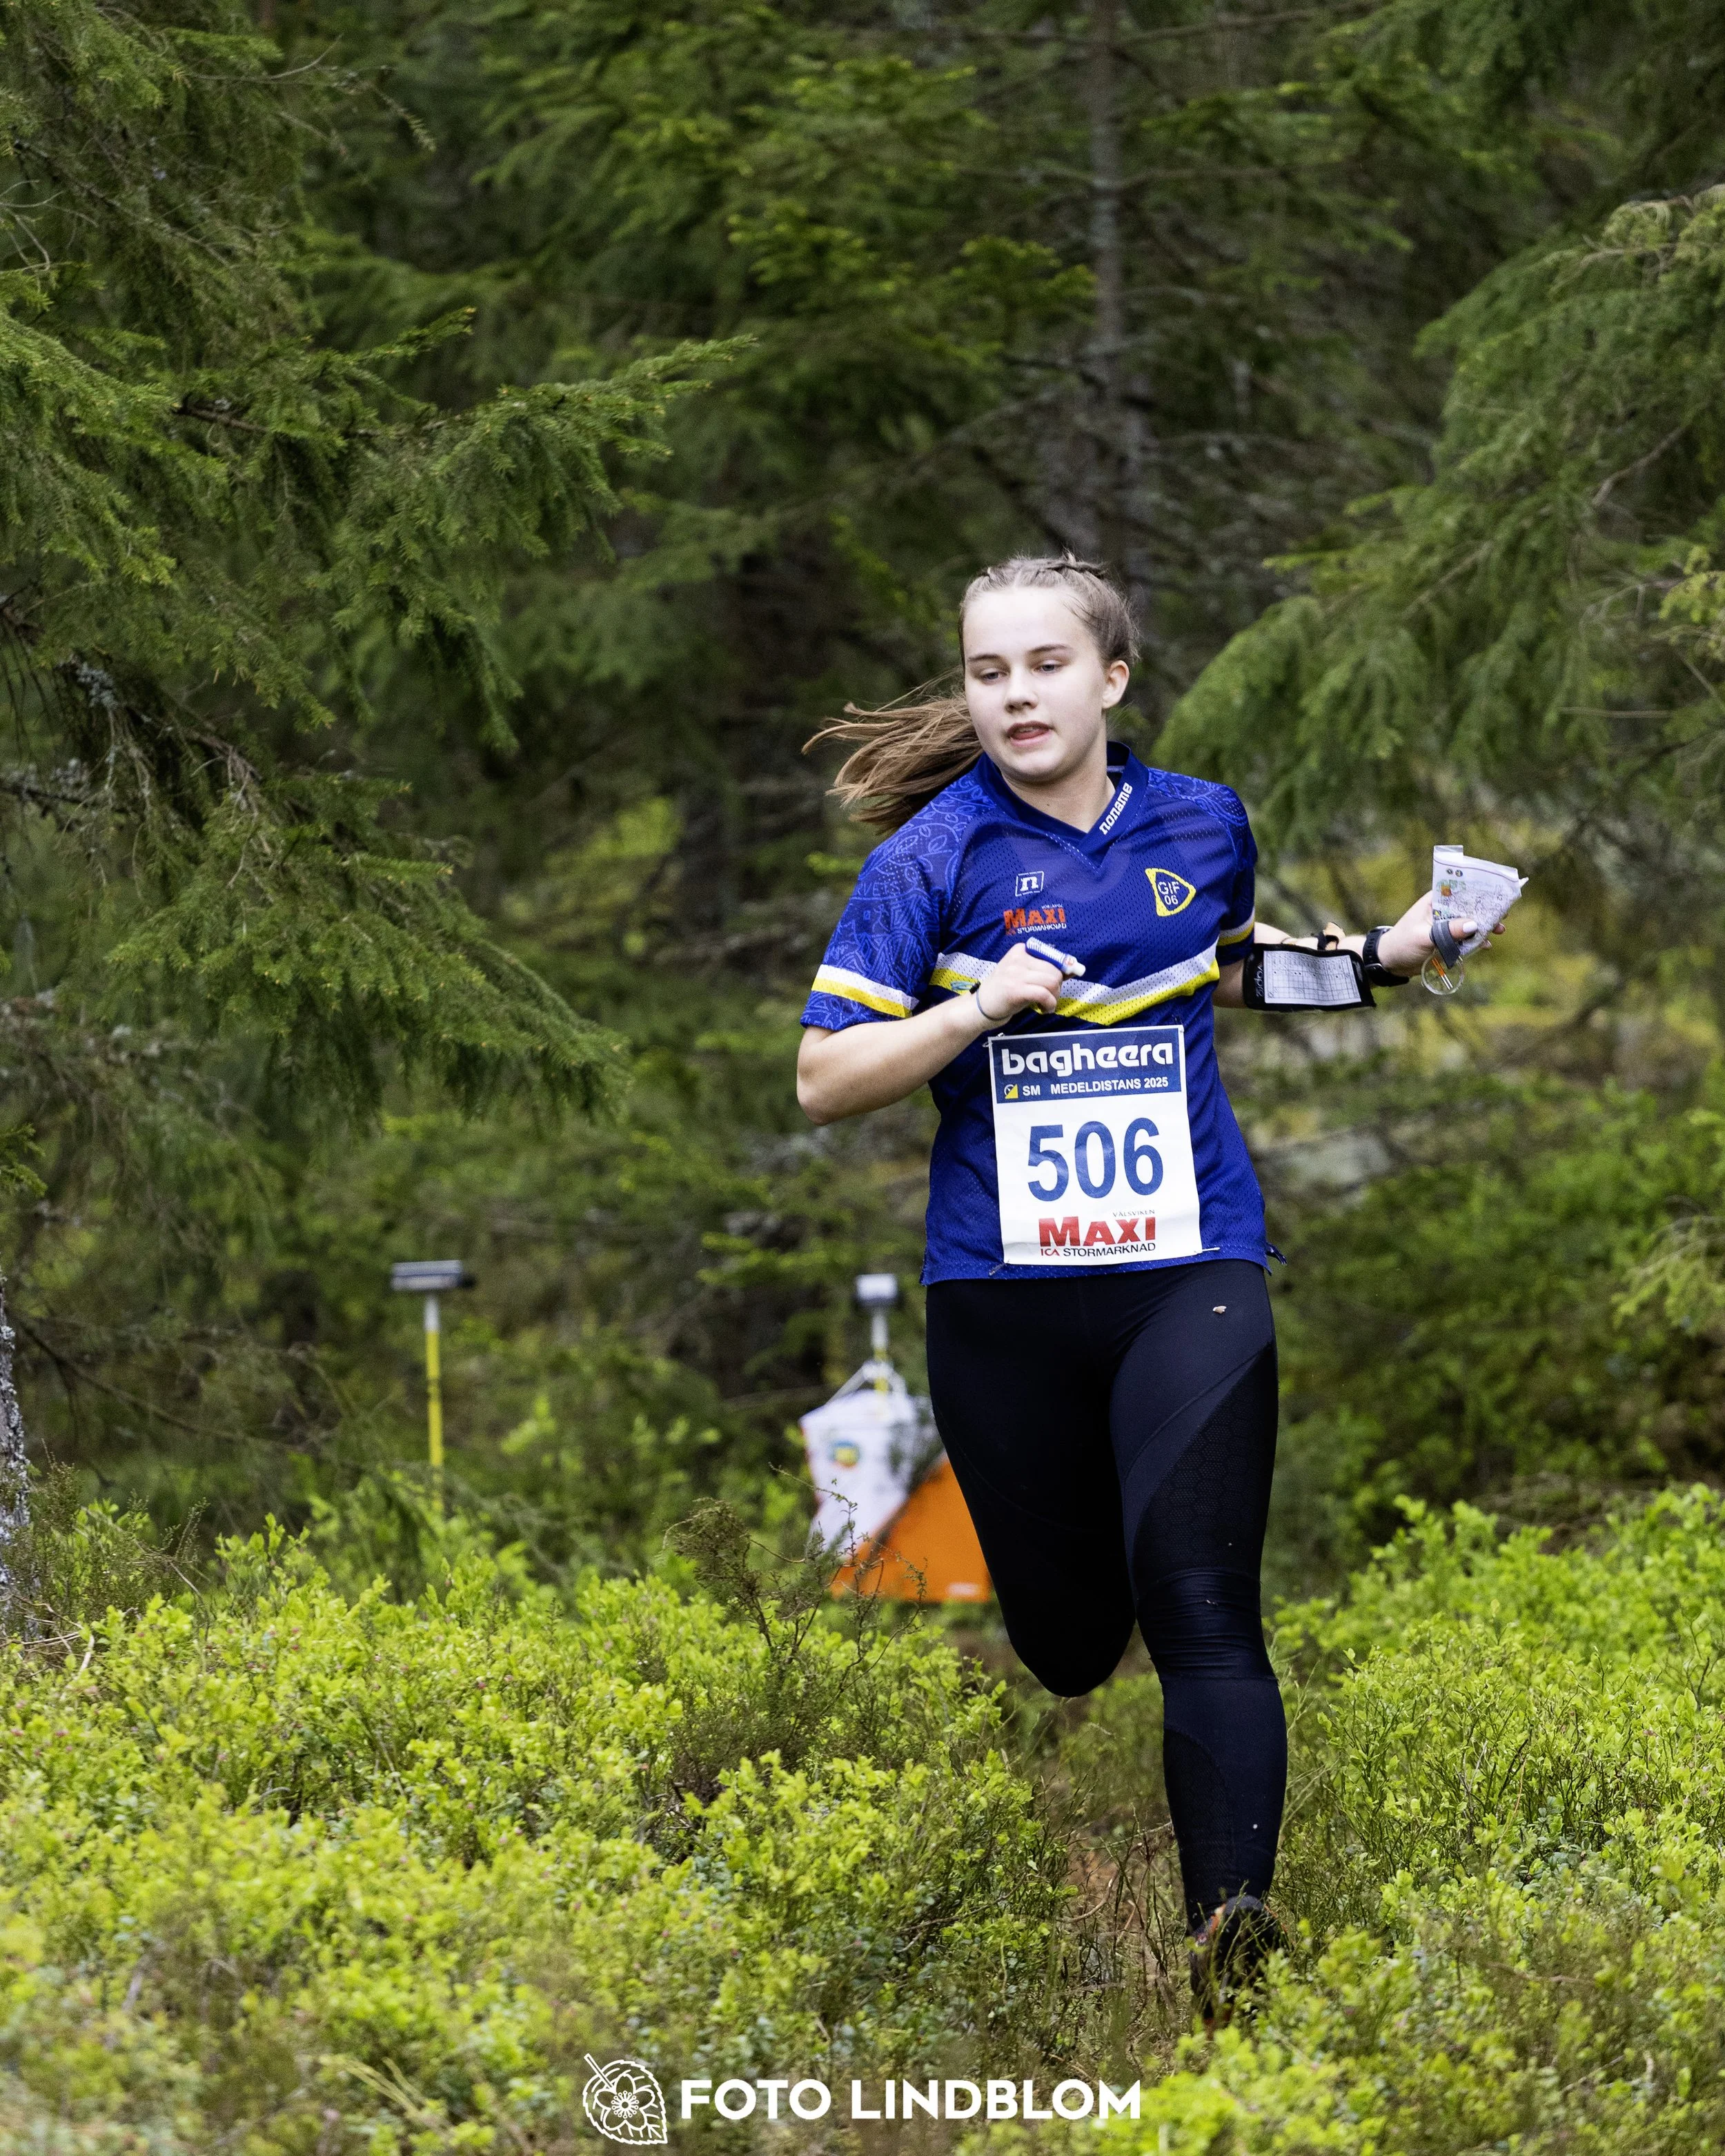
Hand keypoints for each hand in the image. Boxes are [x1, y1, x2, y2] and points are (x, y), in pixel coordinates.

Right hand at [975, 942, 1066, 1024]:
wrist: (979, 1008)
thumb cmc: (1004, 992)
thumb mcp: (1022, 975)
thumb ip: (1043, 971)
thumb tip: (1072, 970)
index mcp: (1020, 950)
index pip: (1052, 957)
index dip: (1061, 973)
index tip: (1058, 985)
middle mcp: (1018, 958)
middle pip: (1054, 970)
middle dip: (1057, 988)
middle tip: (1049, 998)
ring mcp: (1015, 973)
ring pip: (1052, 982)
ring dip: (1054, 997)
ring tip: (1046, 1005)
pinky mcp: (1015, 989)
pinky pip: (1044, 994)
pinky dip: (1049, 1004)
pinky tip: (1044, 1010)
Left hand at [1376, 891, 1506, 975]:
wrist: (1391, 963)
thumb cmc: (1402, 944)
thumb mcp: (1424, 937)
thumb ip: (1448, 931)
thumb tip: (1474, 925)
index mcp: (1435, 901)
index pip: (1460, 890)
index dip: (1479, 891)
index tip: (1496, 894)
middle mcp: (1443, 910)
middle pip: (1469, 907)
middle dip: (1486, 911)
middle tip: (1503, 914)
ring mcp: (1446, 925)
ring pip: (1470, 923)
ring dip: (1484, 927)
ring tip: (1499, 931)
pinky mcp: (1447, 940)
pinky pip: (1466, 939)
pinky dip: (1476, 941)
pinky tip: (1486, 945)